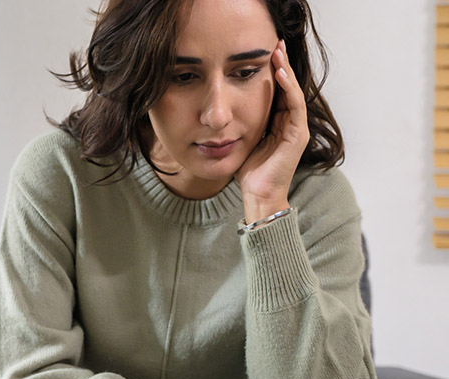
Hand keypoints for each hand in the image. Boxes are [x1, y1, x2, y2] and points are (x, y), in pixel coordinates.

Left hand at [235, 39, 309, 223]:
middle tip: (275, 43)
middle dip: (282, 64)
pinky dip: (288, 89)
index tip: (264, 52)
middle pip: (288, 87)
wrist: (257, 193)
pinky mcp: (298, 135)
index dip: (273, 72)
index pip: (278, 91)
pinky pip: (295, 106)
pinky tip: (280, 74)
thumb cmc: (248, 170)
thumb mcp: (241, 139)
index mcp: (277, 123)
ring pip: (293, 92)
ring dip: (286, 71)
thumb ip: (239, 123)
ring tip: (277, 53)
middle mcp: (290, 123)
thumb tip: (222, 109)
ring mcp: (296, 128)